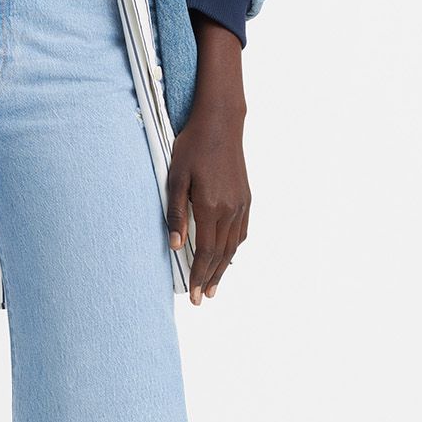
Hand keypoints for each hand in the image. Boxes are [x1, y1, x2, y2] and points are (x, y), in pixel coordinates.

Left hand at [165, 96, 250, 300]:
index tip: (194, 295)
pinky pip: (242, 231)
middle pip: (221, 254)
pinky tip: (228, 256)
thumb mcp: (176, 178)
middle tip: (203, 298)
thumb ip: (176, 214)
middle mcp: (230, 210)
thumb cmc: (192, 147)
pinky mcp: (246, 197)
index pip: (205, 252)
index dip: (199, 275)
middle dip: (210, 278)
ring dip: (224, 268)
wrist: (221, 123)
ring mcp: (241, 204)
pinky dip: (234, 248)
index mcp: (211, 207)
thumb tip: (175, 246)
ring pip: (233, 246)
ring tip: (215, 285)